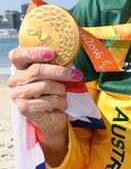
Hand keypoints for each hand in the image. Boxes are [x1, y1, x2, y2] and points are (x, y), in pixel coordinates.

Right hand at [8, 46, 83, 166]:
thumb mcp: (56, 76)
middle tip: (77, 75)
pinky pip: (48, 100)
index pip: (18, 55)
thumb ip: (56, 65)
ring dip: (61, 90)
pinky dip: (60, 102)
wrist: (56, 116)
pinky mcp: (24, 108)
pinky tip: (59, 105)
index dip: (34, 52)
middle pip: (37, 70)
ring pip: (45, 85)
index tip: (53, 53)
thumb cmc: (55, 92)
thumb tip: (70, 55)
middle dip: (61, 72)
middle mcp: (15, 81)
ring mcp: (18, 95)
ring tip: (63, 94)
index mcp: (21, 68)